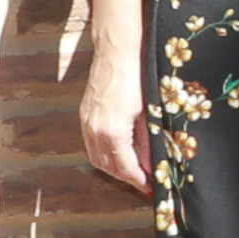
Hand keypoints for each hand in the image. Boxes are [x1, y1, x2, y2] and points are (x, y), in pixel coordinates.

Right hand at [78, 33, 151, 195]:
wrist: (117, 51)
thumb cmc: (138, 76)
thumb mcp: (150, 111)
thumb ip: (149, 139)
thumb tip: (152, 160)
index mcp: (112, 130)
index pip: (124, 166)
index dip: (138, 179)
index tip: (150, 186)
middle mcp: (94, 129)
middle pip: (107, 165)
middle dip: (126, 177)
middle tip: (144, 182)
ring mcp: (86, 121)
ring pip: (97, 156)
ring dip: (114, 167)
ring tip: (134, 171)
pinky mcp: (85, 114)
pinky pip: (91, 143)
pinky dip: (105, 153)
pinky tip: (120, 152)